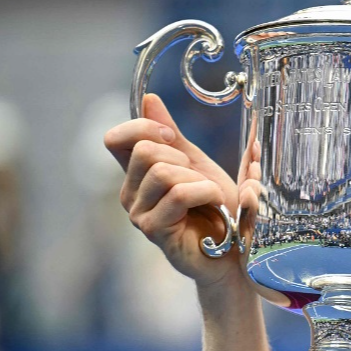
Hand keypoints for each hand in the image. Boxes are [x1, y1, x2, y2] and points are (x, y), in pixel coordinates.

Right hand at [103, 93, 245, 288]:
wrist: (234, 250)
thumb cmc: (216, 210)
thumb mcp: (196, 164)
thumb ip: (172, 136)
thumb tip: (149, 99)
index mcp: (136, 175)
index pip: (115, 139)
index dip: (143, 127)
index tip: (171, 136)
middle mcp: (130, 194)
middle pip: (144, 151)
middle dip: (181, 158)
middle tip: (200, 179)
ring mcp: (139, 215)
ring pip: (161, 172)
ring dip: (197, 179)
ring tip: (209, 196)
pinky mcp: (154, 231)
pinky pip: (177, 194)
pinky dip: (204, 192)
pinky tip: (213, 204)